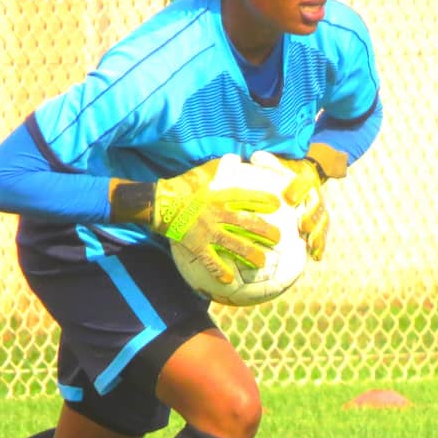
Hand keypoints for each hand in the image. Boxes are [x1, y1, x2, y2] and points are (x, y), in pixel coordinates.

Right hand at [110, 156, 281, 283]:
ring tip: (262, 262)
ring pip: (232, 243)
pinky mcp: (195, 243)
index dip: (262, 199)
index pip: (244, 196)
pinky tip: (229, 280)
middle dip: (264, 231)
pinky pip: (209, 259)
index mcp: (218, 196)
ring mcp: (205, 230)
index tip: (278, 204)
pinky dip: (219, 270)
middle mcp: (215, 213)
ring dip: (248, 253)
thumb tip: (235, 157)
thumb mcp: (201, 173)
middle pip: (244, 222)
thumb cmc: (180, 188)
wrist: (158, 204)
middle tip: (279, 238)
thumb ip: (219, 166)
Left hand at [250, 145, 345, 261]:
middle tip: (303, 225)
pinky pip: (323, 234)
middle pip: (317, 205)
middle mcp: (315, 194)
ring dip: (318, 233)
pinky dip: (320, 245)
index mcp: (305, 179)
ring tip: (311, 244)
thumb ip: (268, 162)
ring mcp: (319, 209)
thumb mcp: (278, 164)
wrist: (304, 175)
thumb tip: (254, 157)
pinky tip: (316, 256)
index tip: (290, 198)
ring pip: (323, 221)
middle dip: (312, 215)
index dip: (298, 189)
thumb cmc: (285, 172)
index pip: (303, 182)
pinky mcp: (320, 222)